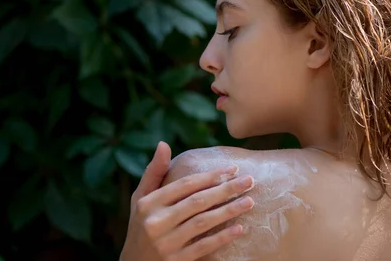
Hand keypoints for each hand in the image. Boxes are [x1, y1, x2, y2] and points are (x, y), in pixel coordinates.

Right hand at [120, 142, 254, 260]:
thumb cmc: (140, 225)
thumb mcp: (140, 198)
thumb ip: (154, 172)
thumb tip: (163, 144)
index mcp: (148, 204)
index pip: (184, 185)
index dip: (210, 176)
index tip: (232, 169)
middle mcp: (156, 222)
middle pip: (197, 202)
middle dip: (225, 189)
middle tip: (249, 181)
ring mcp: (166, 244)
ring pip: (203, 223)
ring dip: (229, 211)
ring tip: (249, 201)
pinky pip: (203, 247)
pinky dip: (222, 237)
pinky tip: (239, 229)